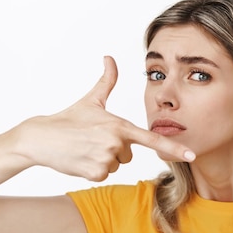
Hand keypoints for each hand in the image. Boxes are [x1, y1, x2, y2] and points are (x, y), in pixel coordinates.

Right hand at [16, 56, 194, 180]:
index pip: (152, 138)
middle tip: (93, 140)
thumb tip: (109, 57)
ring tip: (85, 148)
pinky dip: (93, 170)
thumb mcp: (91, 99)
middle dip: (114, 150)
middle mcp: (116, 142)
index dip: (174, 147)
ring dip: (102, 160)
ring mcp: (106, 158)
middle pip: (128, 154)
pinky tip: (80, 159)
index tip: (192, 155)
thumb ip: (107, 80)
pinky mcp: (95, 173)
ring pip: (116, 165)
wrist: (40, 138)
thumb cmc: (69, 119)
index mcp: (120, 125)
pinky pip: (104, 175)